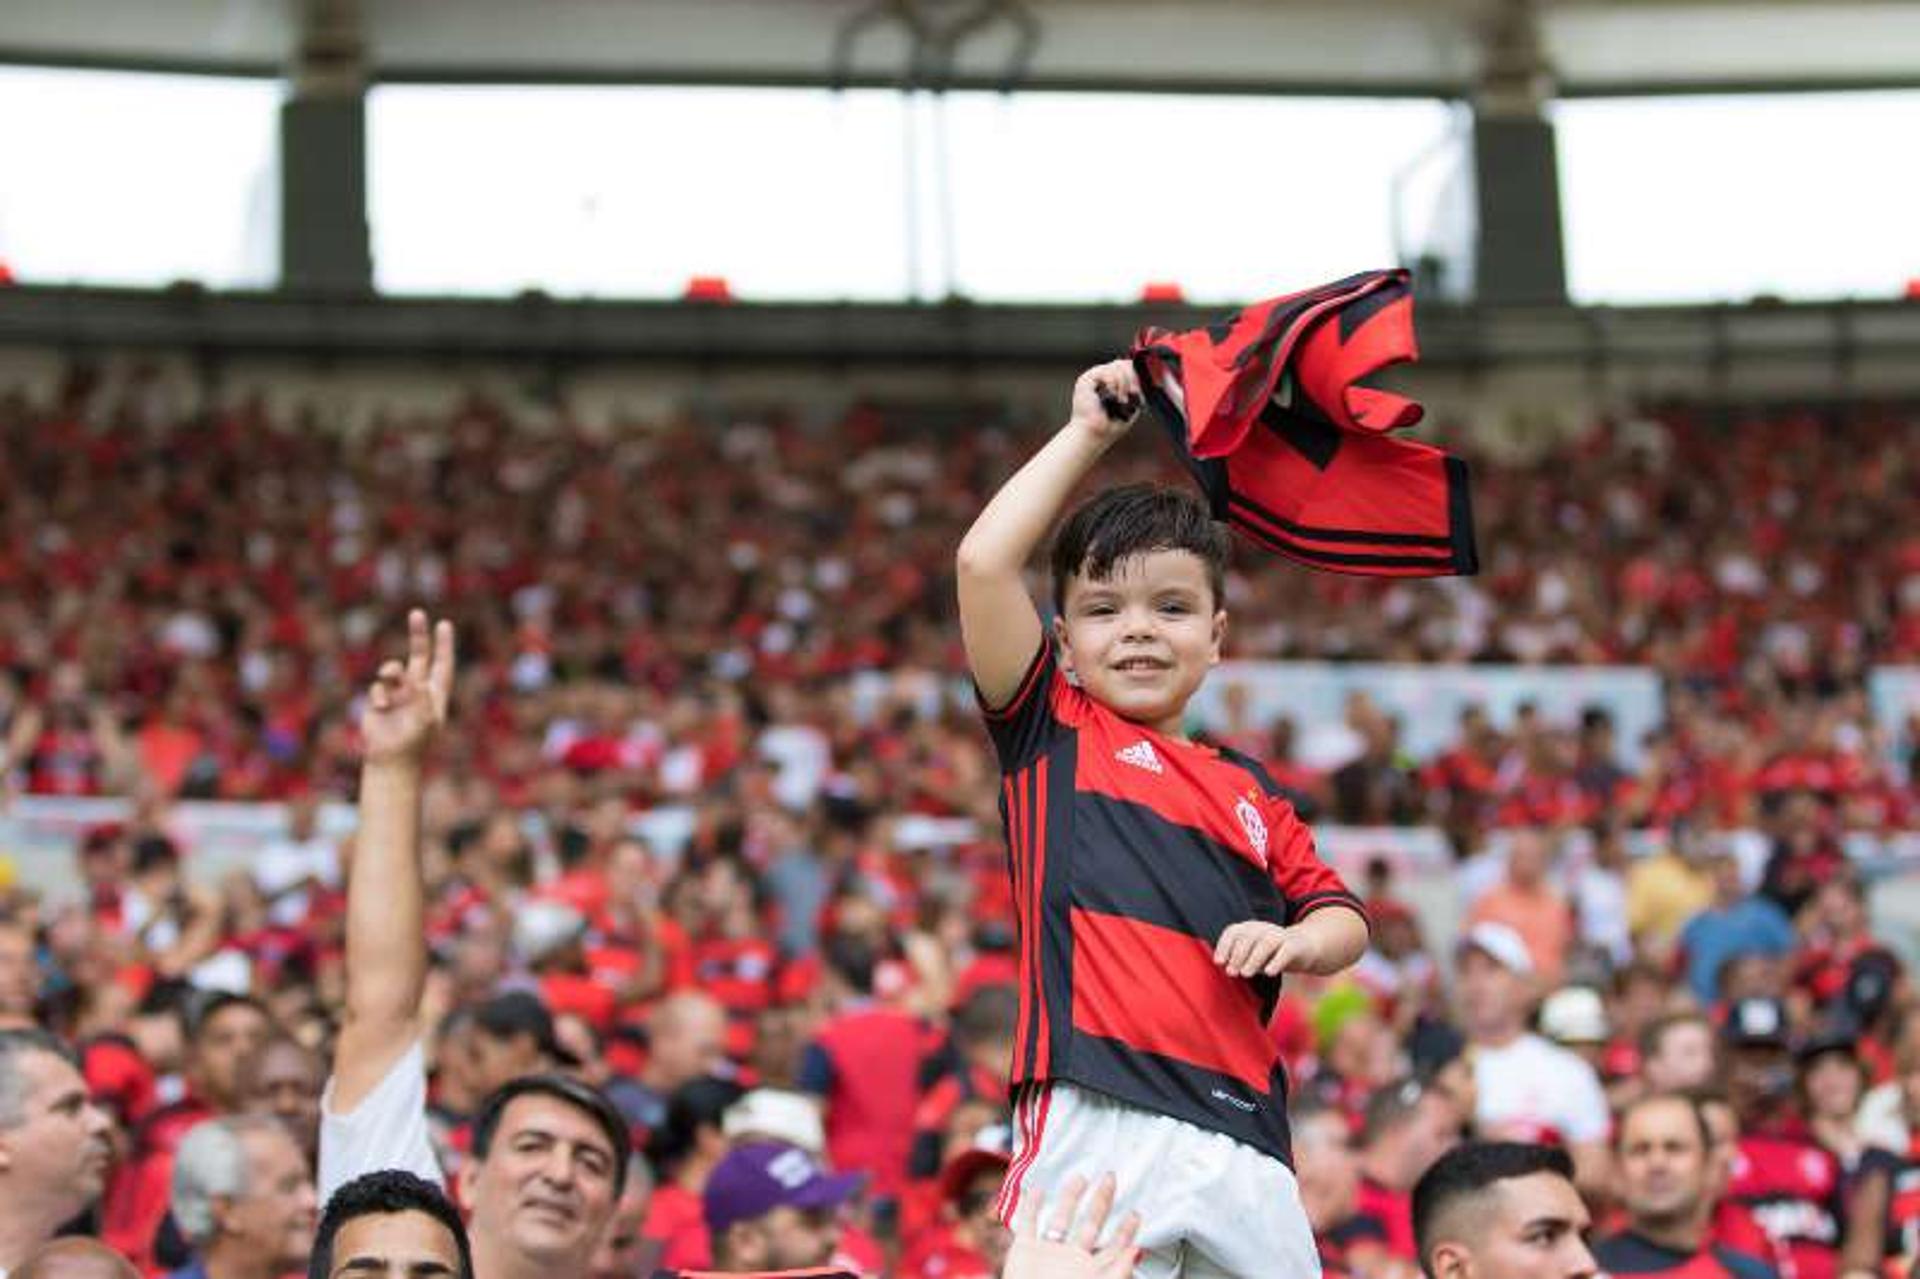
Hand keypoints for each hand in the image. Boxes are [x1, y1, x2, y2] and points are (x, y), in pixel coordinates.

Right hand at [360, 610, 454, 767]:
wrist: (391, 761)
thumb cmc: (413, 745)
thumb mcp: (423, 721)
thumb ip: (421, 699)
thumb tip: (416, 680)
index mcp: (435, 695)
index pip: (443, 665)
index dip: (444, 646)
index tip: (444, 624)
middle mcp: (418, 691)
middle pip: (419, 657)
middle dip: (418, 636)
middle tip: (417, 613)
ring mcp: (398, 695)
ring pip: (394, 668)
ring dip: (392, 669)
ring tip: (391, 677)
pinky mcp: (380, 701)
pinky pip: (378, 687)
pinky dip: (379, 694)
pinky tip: (381, 708)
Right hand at [1006, 1173, 1141, 1278]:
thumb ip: (1117, 1272)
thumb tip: (1138, 1250)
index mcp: (1091, 1271)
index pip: (1114, 1247)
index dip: (1126, 1232)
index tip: (1137, 1213)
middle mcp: (1071, 1260)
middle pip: (1090, 1225)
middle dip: (1101, 1202)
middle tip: (1111, 1178)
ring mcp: (1047, 1255)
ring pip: (1060, 1219)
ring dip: (1069, 1198)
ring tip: (1080, 1177)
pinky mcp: (1024, 1252)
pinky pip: (1027, 1223)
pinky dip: (1030, 1206)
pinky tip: (1037, 1190)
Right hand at [1068, 359, 1143, 441]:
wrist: (1095, 434)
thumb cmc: (1110, 426)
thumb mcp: (1130, 405)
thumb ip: (1135, 390)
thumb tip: (1143, 378)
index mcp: (1111, 382)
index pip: (1127, 367)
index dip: (1135, 375)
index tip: (1137, 391)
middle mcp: (1101, 378)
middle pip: (1123, 363)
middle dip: (1132, 378)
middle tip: (1131, 394)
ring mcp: (1093, 378)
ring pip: (1117, 365)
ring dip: (1123, 383)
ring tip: (1121, 399)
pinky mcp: (1085, 380)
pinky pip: (1106, 371)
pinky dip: (1114, 382)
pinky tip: (1113, 394)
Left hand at [1213, 920, 1310, 977]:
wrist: (1305, 947)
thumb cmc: (1271, 954)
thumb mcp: (1253, 955)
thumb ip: (1239, 959)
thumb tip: (1224, 967)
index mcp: (1250, 928)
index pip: (1233, 932)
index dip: (1224, 946)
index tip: (1219, 962)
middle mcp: (1264, 928)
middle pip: (1248, 937)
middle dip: (1237, 955)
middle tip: (1231, 972)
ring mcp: (1280, 935)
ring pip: (1266, 944)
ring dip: (1254, 959)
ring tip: (1245, 974)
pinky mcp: (1295, 945)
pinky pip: (1286, 951)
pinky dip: (1276, 961)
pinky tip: (1269, 973)